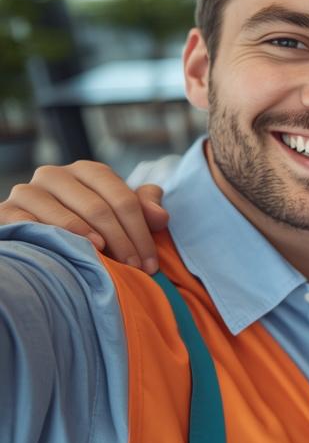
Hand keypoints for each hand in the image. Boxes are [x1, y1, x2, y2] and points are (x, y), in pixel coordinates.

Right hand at [0, 162, 167, 273]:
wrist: (37, 233)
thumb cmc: (88, 223)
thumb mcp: (119, 212)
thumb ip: (143, 207)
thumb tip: (160, 217)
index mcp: (87, 171)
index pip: (123, 199)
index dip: (141, 232)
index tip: (150, 263)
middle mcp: (55, 174)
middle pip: (98, 209)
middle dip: (122, 243)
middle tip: (135, 270)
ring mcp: (28, 191)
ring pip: (66, 218)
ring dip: (90, 243)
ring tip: (108, 263)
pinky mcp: (7, 210)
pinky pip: (29, 225)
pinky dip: (52, 240)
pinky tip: (69, 253)